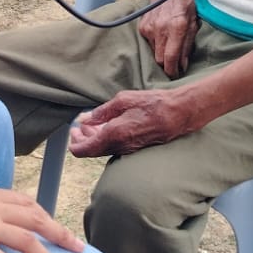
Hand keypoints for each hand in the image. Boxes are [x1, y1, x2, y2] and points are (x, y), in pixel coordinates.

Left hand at [69, 88, 200, 157]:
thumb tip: (84, 119)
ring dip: (94, 138)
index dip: (74, 141)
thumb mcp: (123, 100)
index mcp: (113, 135)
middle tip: (81, 124)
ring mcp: (127, 149)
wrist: (179, 114)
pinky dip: (106, 139)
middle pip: (91, 151)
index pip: (83, 150)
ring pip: (103, 149)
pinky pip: (114, 147)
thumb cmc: (153, 104)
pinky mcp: (135, 148)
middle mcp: (119, 146)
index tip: (73, 129)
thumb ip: (101, 112)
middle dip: (82, 138)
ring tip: (94, 123)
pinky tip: (108, 126)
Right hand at [138, 0, 197, 77]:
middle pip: (160, 59)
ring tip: (171, 45)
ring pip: (154, 52)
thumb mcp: (193, 22)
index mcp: (176, 27)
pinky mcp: (142, 26)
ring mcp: (149, 28)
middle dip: (167, 64)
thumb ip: (187, 44)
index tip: (176, 74)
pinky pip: (149, 43)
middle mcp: (160, 29)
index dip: (173, 71)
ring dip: (162, 53)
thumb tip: (182, 64)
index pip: (170, 58)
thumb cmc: (185, 2)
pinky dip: (156, 44)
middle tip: (176, 64)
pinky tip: (163, 35)